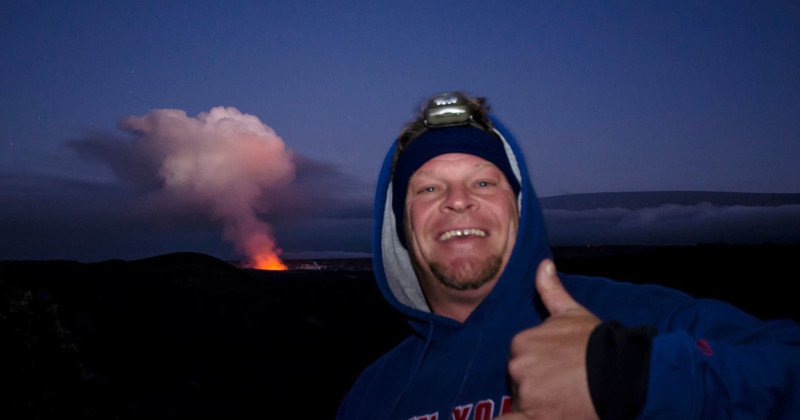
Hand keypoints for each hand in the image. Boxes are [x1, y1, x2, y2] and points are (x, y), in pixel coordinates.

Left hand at [497, 259, 600, 419]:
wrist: (623, 369)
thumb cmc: (599, 342)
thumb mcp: (573, 313)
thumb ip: (551, 290)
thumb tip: (543, 264)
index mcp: (521, 341)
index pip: (520, 360)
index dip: (537, 369)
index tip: (556, 372)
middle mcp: (517, 365)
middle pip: (519, 382)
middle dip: (536, 387)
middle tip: (563, 387)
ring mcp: (526, 391)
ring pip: (523, 402)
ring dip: (538, 404)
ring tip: (565, 399)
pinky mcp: (535, 415)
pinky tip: (528, 418)